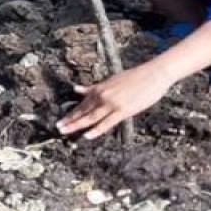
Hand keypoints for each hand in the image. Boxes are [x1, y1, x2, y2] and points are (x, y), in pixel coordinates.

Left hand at [57, 62, 175, 139]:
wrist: (153, 74)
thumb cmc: (135, 77)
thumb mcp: (110, 80)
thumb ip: (93, 87)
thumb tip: (76, 90)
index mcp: (100, 88)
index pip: (82, 104)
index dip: (71, 113)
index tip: (62, 120)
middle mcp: (102, 95)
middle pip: (83, 111)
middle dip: (69, 120)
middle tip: (57, 127)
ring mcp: (111, 103)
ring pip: (90, 117)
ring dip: (76, 124)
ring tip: (64, 131)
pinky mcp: (122, 110)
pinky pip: (106, 122)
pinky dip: (96, 129)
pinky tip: (86, 135)